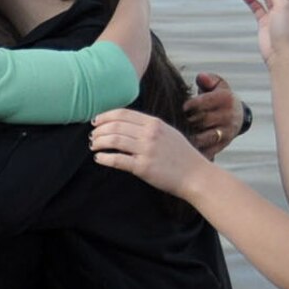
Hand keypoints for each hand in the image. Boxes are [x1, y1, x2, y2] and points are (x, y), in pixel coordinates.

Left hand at [90, 108, 207, 195]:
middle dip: (99, 130)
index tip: (96, 121)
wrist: (195, 175)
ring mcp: (146, 150)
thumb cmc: (181, 156)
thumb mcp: (168, 133)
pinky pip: (117, 160)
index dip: (106, 116)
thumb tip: (127, 125)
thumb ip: (149, 127)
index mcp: (155, 123)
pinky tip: (99, 158)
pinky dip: (104, 158)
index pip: (123, 113)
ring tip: (94, 146)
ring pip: (114, 140)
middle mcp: (150, 134)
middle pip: (115, 125)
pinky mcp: (143, 167)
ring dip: (99, 142)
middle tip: (93, 136)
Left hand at [183, 72, 244, 158]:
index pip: (204, 102)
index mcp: (226, 98)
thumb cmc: (219, 98)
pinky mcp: (223, 144)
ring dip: (190, 137)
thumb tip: (201, 77)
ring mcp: (227, 132)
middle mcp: (229, 115)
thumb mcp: (218, 85)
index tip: (182, 108)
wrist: (238, 116)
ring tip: (179, 135)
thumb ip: (208, 80)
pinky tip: (185, 147)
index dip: (190, 105)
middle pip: (202, 120)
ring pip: (204, 137)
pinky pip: (208, 150)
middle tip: (176, 122)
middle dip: (188, 121)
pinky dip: (196, 150)